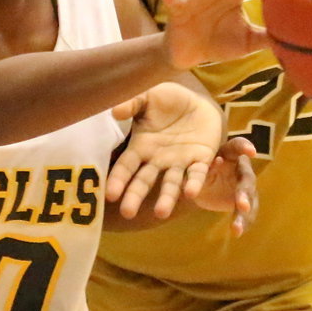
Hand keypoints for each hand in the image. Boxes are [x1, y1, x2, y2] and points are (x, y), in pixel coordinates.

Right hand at [107, 83, 225, 219]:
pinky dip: (194, 183)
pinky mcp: (201, 160)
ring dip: (166, 198)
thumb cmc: (167, 99)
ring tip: (162, 213)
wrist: (197, 100)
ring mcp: (179, 162)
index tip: (109, 195)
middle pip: (144, 181)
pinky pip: (197, 174)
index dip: (118, 180)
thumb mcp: (147, 97)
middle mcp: (158, 160)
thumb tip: (114, 111)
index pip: (126, 167)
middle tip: (128, 213)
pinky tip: (191, 193)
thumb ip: (132, 104)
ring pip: (171, 184)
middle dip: (135, 196)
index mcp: (141, 147)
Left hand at [188, 136, 258, 235]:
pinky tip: (237, 232)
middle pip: (247, 178)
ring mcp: (245, 186)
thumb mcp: (192, 168)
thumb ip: (201, 166)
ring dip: (245, 212)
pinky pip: (247, 213)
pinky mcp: (244, 202)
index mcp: (227, 152)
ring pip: (249, 198)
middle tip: (241, 204)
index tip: (252, 152)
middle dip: (244, 191)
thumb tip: (213, 163)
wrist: (194, 187)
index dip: (245, 147)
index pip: (238, 146)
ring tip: (237, 226)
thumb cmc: (193, 170)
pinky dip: (242, 222)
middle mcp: (240, 167)